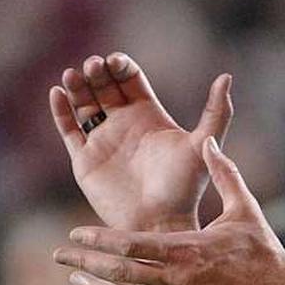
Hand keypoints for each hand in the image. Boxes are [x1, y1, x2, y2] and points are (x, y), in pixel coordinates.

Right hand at [48, 53, 231, 230]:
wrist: (159, 223)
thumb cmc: (184, 188)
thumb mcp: (203, 144)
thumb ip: (217, 112)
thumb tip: (227, 75)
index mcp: (149, 116)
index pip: (129, 79)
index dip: (120, 65)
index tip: (114, 62)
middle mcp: (124, 125)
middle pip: (104, 86)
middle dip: (97, 72)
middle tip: (92, 66)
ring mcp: (103, 141)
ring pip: (84, 104)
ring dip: (77, 86)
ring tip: (73, 74)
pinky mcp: (84, 160)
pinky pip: (68, 130)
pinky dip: (60, 110)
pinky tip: (57, 92)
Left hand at [53, 137, 284, 284]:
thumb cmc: (263, 250)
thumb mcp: (244, 206)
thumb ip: (224, 173)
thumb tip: (208, 140)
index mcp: (185, 249)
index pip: (130, 244)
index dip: (98, 240)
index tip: (74, 234)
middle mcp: (177, 280)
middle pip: (119, 274)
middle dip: (85, 265)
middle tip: (58, 256)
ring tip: (76, 282)